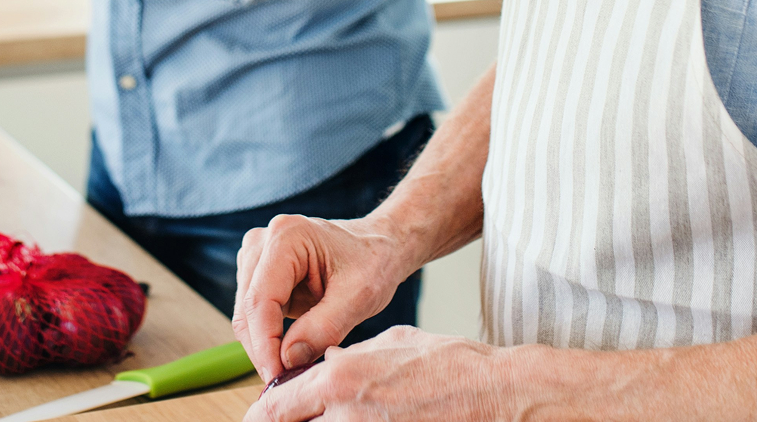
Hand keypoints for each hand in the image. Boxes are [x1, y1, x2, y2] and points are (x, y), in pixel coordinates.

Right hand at [233, 215, 420, 381]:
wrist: (379, 247)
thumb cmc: (373, 262)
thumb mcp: (360, 296)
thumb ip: (324, 328)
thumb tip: (286, 360)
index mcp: (286, 237)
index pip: (260, 300)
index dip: (265, 345)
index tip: (277, 378)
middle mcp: (262, 242)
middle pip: (248, 310)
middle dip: (264, 350)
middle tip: (287, 382)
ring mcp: (257, 256)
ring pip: (246, 316)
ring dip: (265, 346)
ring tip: (293, 369)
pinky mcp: (259, 273)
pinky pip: (255, 315)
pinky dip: (270, 338)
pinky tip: (292, 352)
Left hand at [244, 328, 504, 421]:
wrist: (498, 394)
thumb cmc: (451, 364)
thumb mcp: (392, 342)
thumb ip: (351, 356)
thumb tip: (326, 365)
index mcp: (340, 381)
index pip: (275, 406)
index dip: (261, 414)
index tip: (258, 416)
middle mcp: (345, 416)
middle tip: (287, 419)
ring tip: (325, 417)